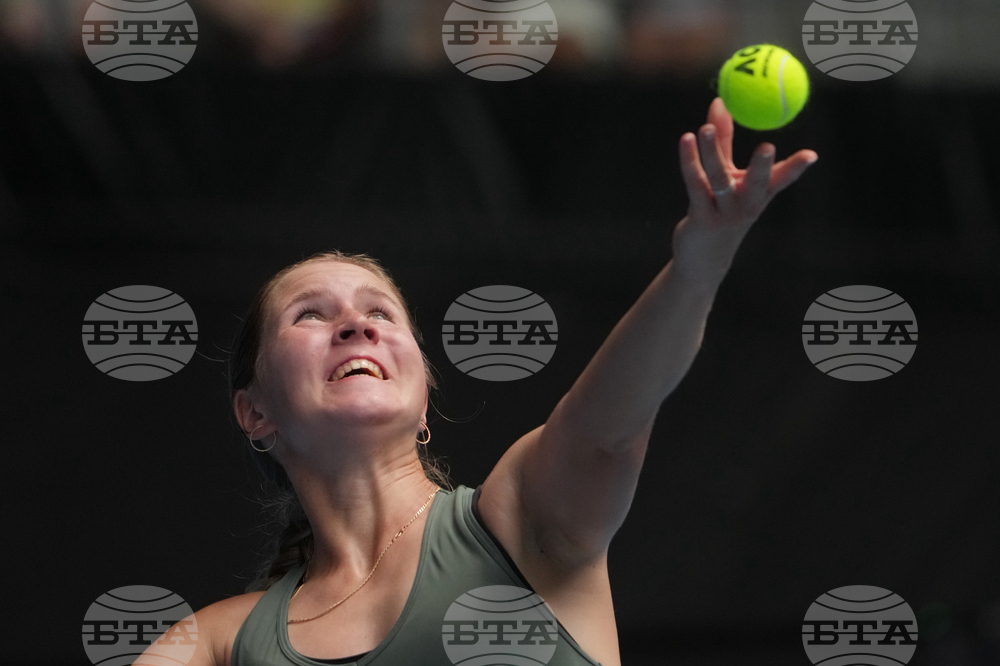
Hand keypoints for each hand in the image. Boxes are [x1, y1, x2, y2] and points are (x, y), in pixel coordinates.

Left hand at [671, 97, 817, 284]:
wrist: (703, 257)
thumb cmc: (719, 209)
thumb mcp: (726, 177)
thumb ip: (723, 141)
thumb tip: (720, 102)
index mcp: (759, 195)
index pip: (782, 180)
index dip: (796, 168)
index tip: (811, 155)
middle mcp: (747, 205)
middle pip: (757, 184)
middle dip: (763, 167)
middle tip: (768, 147)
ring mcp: (725, 214)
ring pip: (719, 179)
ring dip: (711, 153)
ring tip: (706, 128)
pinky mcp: (701, 218)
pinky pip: (695, 185)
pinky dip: (690, 162)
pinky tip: (686, 140)